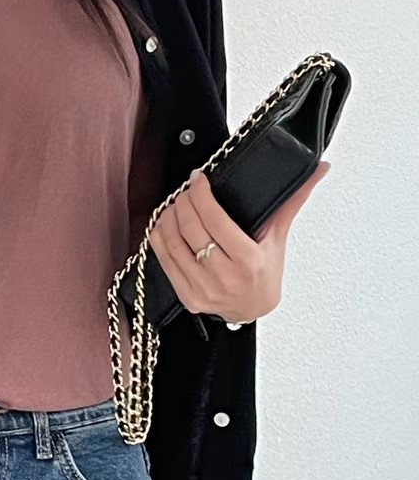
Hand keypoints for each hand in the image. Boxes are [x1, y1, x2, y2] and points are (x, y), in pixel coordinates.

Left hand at [146, 161, 331, 323]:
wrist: (253, 310)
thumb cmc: (265, 272)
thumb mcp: (278, 237)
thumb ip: (293, 201)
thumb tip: (319, 170)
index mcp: (247, 261)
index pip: (214, 220)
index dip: (201, 195)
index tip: (198, 178)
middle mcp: (223, 277)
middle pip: (190, 229)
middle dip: (183, 202)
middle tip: (187, 189)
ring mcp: (202, 290)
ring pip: (172, 243)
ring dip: (168, 217)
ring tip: (176, 203)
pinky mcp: (186, 297)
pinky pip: (163, 261)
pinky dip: (160, 237)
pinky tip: (166, 223)